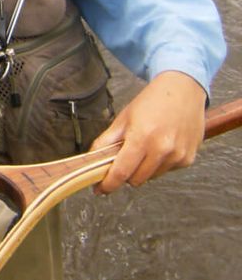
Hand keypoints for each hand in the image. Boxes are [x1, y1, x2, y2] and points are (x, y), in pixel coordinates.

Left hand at [89, 71, 206, 193]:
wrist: (183, 90)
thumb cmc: (152, 101)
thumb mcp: (123, 119)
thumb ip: (106, 141)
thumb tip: (91, 160)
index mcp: (142, 138)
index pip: (121, 172)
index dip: (108, 184)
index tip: (99, 189)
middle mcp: (162, 149)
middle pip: (136, 179)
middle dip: (125, 173)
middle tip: (123, 158)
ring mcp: (177, 156)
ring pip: (151, 177)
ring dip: (143, 169)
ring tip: (145, 146)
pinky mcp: (188, 159)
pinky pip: (166, 171)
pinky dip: (158, 164)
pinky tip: (160, 146)